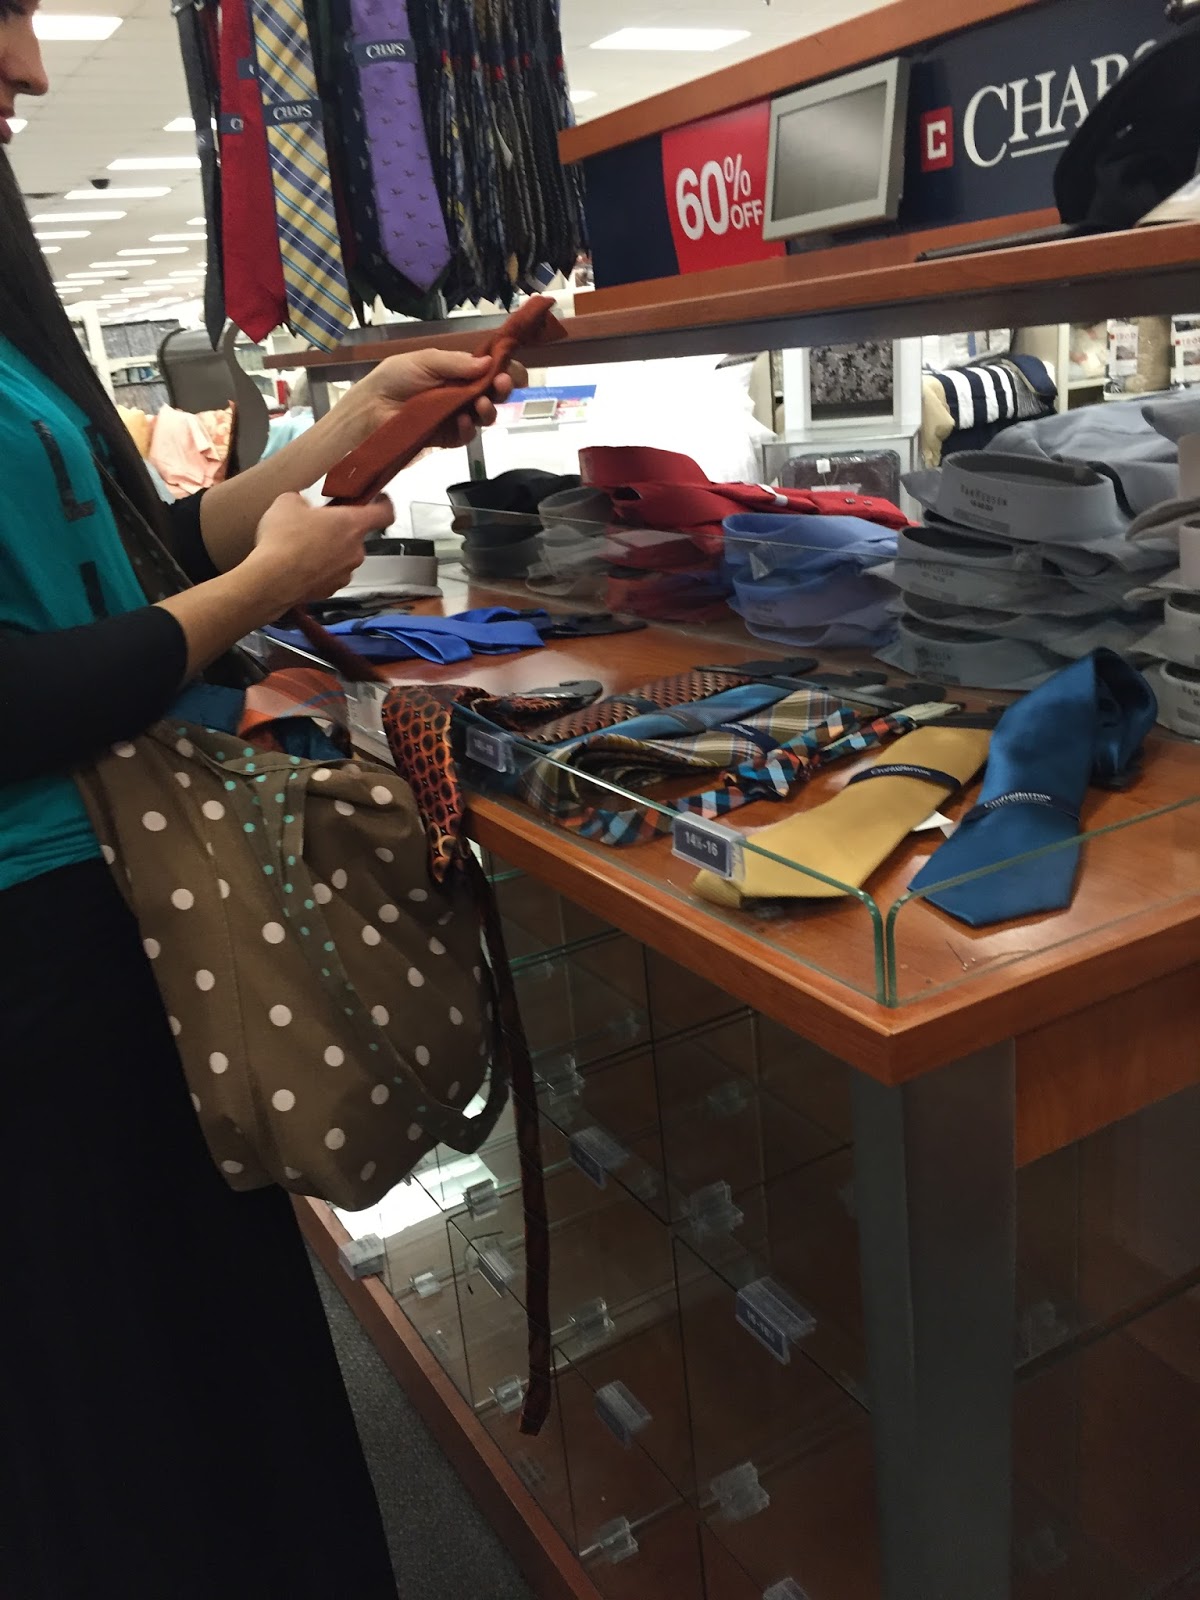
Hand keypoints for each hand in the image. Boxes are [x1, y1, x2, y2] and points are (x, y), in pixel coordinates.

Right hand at [244, 491, 393, 611]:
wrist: (272, 580)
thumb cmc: (284, 541)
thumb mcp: (287, 503)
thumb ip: (302, 500)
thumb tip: (300, 506)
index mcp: (351, 523)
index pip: (384, 513)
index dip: (384, 504)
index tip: (381, 500)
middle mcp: (355, 550)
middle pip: (356, 536)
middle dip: (338, 530)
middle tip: (317, 525)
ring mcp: (345, 572)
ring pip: (342, 557)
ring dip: (328, 551)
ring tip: (302, 548)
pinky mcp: (331, 589)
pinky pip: (329, 575)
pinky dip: (318, 570)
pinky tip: (299, 565)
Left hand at [352, 347, 528, 449]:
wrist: (368, 410)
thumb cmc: (393, 379)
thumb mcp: (425, 360)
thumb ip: (456, 363)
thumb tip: (487, 364)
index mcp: (456, 371)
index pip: (488, 371)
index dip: (504, 370)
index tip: (513, 372)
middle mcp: (460, 393)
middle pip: (492, 393)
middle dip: (502, 389)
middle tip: (503, 385)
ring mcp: (454, 417)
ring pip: (484, 416)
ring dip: (489, 410)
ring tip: (482, 405)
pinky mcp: (446, 438)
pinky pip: (466, 436)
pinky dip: (469, 429)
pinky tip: (463, 421)